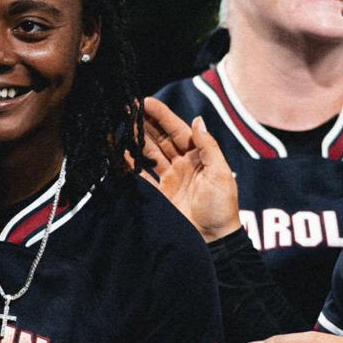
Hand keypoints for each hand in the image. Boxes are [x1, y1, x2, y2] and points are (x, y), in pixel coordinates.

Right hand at [133, 97, 239, 241]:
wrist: (214, 240)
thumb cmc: (222, 207)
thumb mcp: (221, 174)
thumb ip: (208, 147)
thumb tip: (196, 120)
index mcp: (198, 156)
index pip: (177, 130)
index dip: (161, 115)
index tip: (145, 101)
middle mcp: (182, 164)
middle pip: (160, 138)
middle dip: (145, 123)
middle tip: (127, 108)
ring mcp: (169, 179)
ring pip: (149, 154)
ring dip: (136, 140)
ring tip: (120, 126)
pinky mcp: (159, 195)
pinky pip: (141, 176)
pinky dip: (130, 165)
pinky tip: (120, 153)